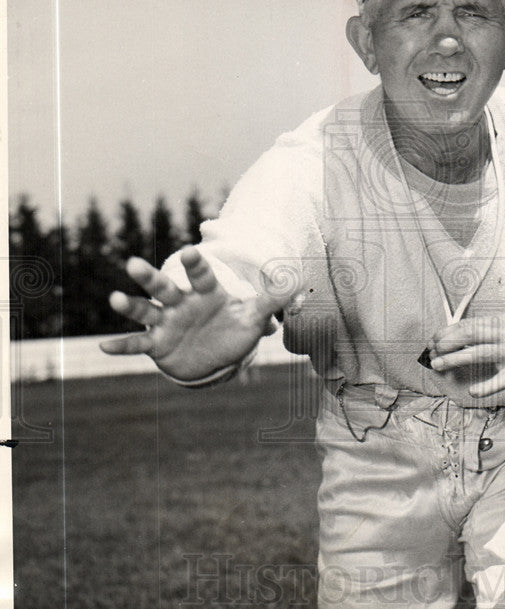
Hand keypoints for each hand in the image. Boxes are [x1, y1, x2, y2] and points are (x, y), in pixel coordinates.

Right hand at [99, 247, 299, 381]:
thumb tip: (295, 283)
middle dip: (150, 278)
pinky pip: (138, 345)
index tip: (194, 250)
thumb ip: (270, 301)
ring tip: (116, 299)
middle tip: (132, 263)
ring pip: (146, 311)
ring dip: (131, 306)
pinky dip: (123, 346)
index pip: (201, 277)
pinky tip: (104, 346)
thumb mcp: (252, 318)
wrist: (214, 358)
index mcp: (206, 294)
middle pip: (164, 287)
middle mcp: (181, 304)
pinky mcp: (157, 345)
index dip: (197, 265)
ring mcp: (166, 323)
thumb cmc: (232, 331)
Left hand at [427, 315, 504, 399]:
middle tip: (431, 351)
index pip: (469, 324)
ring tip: (438, 365)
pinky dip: (485, 387)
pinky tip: (472, 392)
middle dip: (447, 342)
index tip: (433, 340)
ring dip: (454, 359)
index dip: (448, 332)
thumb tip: (453, 338)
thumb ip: (486, 333)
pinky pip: (498, 381)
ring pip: (478, 354)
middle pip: (470, 335)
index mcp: (502, 323)